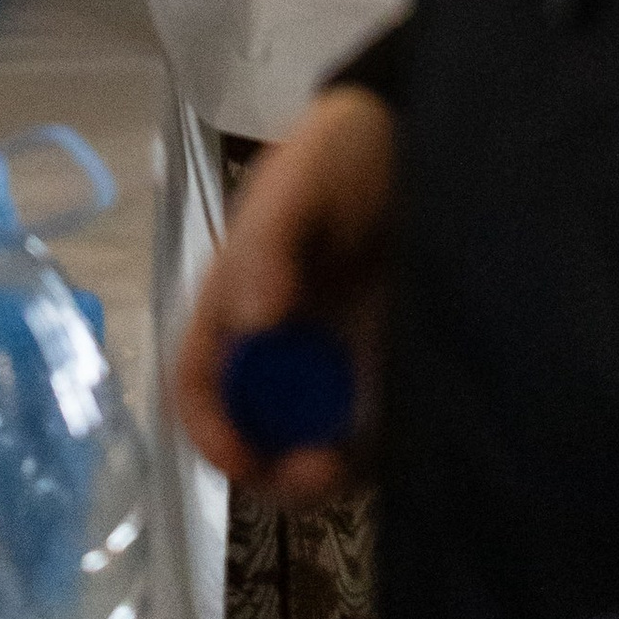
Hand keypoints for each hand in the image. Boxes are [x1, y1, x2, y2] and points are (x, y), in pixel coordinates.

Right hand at [173, 85, 394, 506]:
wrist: (419, 142)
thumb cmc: (343, 156)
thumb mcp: (299, 185)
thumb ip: (269, 245)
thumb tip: (255, 321)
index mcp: (237, 306)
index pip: (199, 382)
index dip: (208, 427)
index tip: (240, 456)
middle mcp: (278, 349)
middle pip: (254, 434)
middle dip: (273, 470)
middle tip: (314, 472)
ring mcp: (335, 369)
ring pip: (310, 449)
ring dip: (320, 476)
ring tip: (346, 464)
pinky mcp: (391, 381)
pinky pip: (372, 440)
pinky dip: (371, 457)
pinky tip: (390, 444)